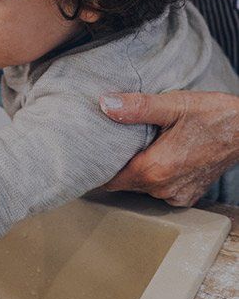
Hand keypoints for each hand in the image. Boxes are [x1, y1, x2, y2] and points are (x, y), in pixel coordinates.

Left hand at [99, 90, 238, 205]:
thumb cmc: (213, 116)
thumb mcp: (173, 104)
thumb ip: (137, 106)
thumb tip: (105, 104)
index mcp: (156, 169)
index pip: (110, 180)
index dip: (95, 168)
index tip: (84, 156)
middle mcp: (164, 188)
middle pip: (124, 183)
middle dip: (112, 166)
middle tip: (100, 145)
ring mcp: (178, 194)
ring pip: (141, 186)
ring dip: (133, 170)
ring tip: (124, 147)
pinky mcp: (188, 193)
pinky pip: (159, 188)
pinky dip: (152, 174)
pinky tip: (150, 154)